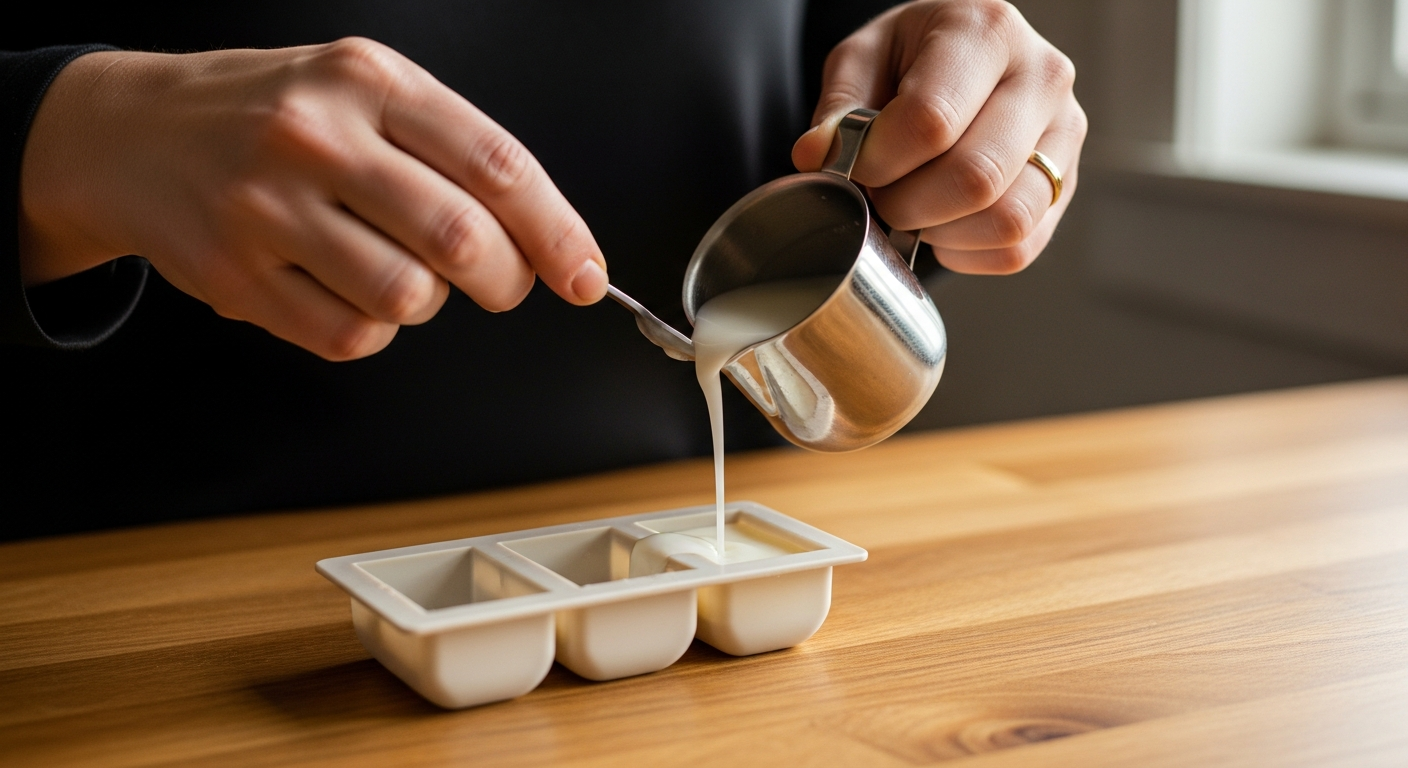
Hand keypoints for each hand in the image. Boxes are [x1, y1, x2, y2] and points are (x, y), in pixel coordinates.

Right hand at [19, 39, 607, 359]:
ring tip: (397, 270)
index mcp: (369, 81)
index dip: (558, 232)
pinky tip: (342, 287)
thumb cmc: (274, 114)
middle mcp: (317, 136)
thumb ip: (454, 152)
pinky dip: (370, 328)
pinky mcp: (235, 274)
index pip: (496, 165)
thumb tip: (548, 240)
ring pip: (407, 297)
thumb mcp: (364, 92)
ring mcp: (267, 207)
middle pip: (460, 240)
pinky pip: (349, 335)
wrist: (134, 133)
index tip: (586, 275)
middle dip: (505, 280)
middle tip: (501, 282)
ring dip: (428, 302)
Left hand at [792, 0, 1086, 273]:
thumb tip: (819, 156)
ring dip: (941, 233)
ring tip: (911, 209)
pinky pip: (1019, 247)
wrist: (964, 61)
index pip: (933, 119)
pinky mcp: (1066, 187)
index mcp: (986, 31)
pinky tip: (942, 223)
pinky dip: (968, 252)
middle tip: (879, 198)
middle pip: (976, 177)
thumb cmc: (911, 59)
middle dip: (908, 205)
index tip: (857, 168)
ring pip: (1008, 219)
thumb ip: (838, 107)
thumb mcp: (862, 59)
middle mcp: (1042, 78)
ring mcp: (1064, 135)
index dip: (881, 161)